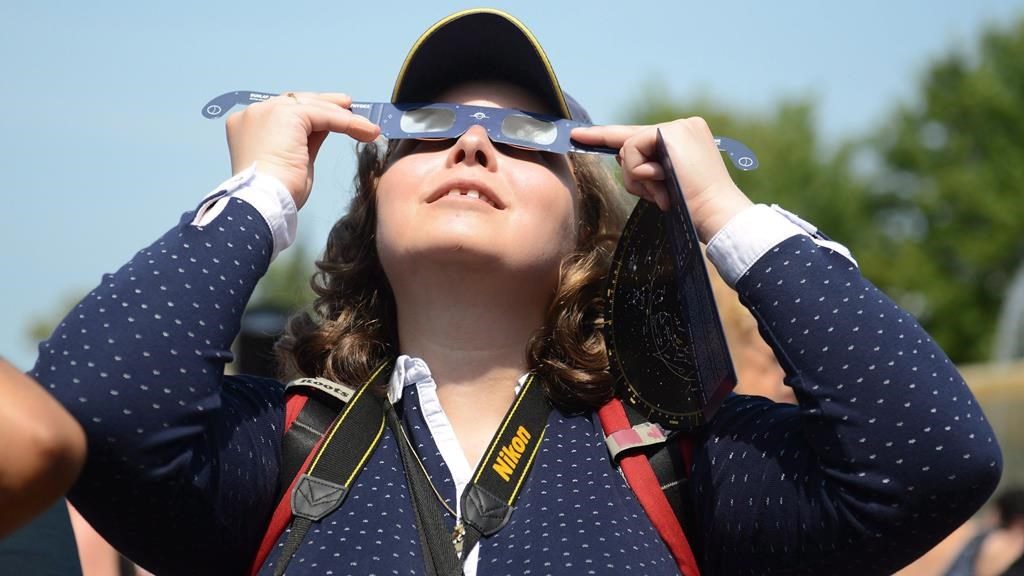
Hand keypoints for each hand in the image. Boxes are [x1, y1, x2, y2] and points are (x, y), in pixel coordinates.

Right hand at [225, 92, 379, 208]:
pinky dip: (345, 122)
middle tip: (351, 108)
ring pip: (313, 106)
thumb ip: (307, 140)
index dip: (313, 111)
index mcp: (250, 124)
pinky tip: (363, 130)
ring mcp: (268, 110)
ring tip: (367, 127)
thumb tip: (325, 127)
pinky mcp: (285, 115)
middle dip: (329, 105)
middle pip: (298, 101)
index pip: (286, 110)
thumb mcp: (296, 161)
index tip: (337, 114)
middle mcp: (255, 112)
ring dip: (343, 116)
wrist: (264, 201)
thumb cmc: (276, 194)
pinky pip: (323, 114)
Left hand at [571, 117, 752, 241]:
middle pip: (630, 141)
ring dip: (638, 177)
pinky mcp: (670, 132)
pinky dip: (640, 171)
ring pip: (628, 147)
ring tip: (664, 189)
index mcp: (684, 138)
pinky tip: (662, 179)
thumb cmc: (692, 209)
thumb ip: (646, 168)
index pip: (640, 135)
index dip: (606, 135)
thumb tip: (621, 157)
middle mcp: (683, 126)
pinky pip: (632, 149)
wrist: (715, 213)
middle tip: (660, 191)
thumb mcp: (666, 184)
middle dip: (631, 172)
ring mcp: (678, 126)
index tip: (578, 134)